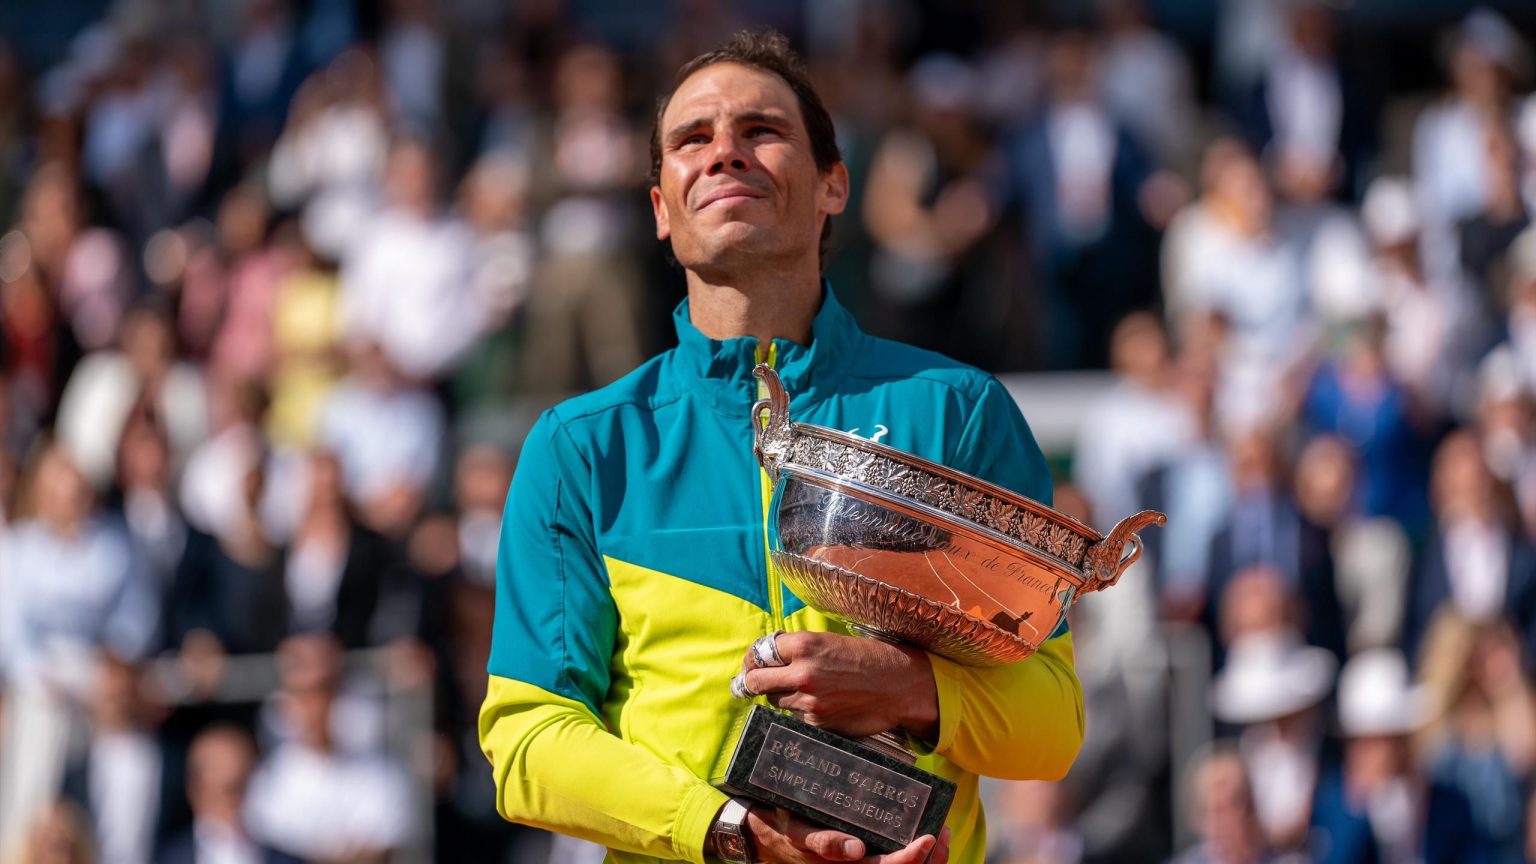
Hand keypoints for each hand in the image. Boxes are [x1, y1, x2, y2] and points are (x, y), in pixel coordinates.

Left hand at [738, 632, 937, 740]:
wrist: (901, 685)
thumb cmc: (870, 659)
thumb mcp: (831, 642)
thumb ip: (800, 650)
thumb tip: (771, 659)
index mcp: (804, 645)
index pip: (760, 652)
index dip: (753, 658)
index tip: (752, 663)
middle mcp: (802, 672)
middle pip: (756, 680)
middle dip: (754, 681)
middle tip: (755, 681)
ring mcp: (808, 700)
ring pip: (775, 700)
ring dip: (782, 696)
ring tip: (805, 689)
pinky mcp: (817, 721)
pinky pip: (795, 716)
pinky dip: (801, 710)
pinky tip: (822, 702)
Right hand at [748, 805, 949, 863]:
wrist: (764, 834)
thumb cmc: (782, 826)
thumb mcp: (797, 832)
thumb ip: (823, 842)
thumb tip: (855, 850)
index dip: (909, 859)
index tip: (927, 840)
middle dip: (928, 858)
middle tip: (943, 832)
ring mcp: (858, 863)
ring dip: (927, 857)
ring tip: (943, 832)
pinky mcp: (859, 857)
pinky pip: (888, 860)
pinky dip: (915, 854)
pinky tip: (928, 837)